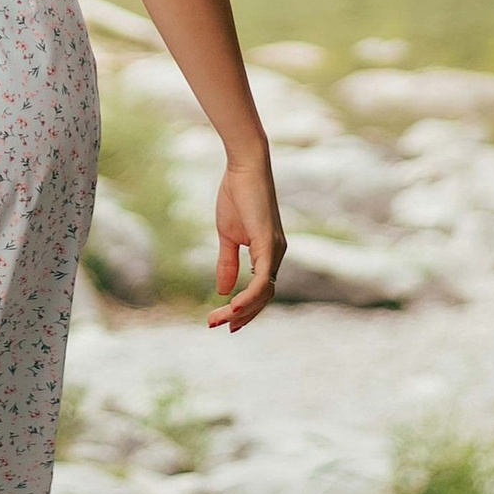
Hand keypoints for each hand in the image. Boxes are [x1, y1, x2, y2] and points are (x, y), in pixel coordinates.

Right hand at [207, 147, 283, 331]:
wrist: (244, 167)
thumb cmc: (237, 195)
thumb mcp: (227, 235)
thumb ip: (227, 262)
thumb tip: (223, 291)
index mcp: (267, 254)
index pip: (259, 291)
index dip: (243, 309)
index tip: (222, 320)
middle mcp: (276, 255)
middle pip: (263, 298)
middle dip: (240, 316)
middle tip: (217, 326)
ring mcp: (275, 251)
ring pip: (263, 294)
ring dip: (241, 311)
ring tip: (219, 320)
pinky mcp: (269, 244)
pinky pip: (262, 280)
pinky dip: (249, 297)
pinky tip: (233, 307)